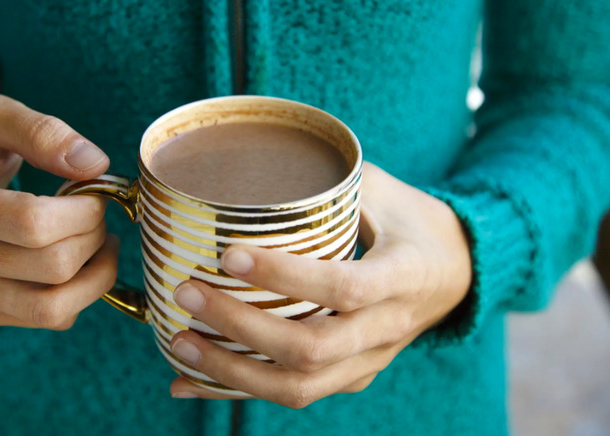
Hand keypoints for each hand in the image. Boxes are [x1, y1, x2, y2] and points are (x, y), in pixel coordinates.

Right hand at [0, 94, 118, 329]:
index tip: (96, 193)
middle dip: (94, 238)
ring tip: (104, 246)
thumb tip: (94, 165)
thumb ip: (42, 131)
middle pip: (50, 266)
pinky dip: (80, 294)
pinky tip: (81, 264)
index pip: (32, 223)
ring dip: (97, 277)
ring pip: (52, 308)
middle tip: (99, 216)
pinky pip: (46, 318)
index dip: (83, 211)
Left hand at [167, 163, 471, 406]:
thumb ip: (327, 184)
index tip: (229, 254)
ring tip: (179, 341)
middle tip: (188, 293)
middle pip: (311, 348)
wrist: (457, 272)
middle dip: (241, 326)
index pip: (343, 286)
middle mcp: (388, 329)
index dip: (285, 275)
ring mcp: (369, 361)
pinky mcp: (351, 376)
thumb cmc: (410, 222)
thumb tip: (250, 167)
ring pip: (298, 386)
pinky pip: (292, 393)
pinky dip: (235, 391)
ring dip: (231, 370)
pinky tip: (188, 382)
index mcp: (404, 276)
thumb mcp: (381, 190)